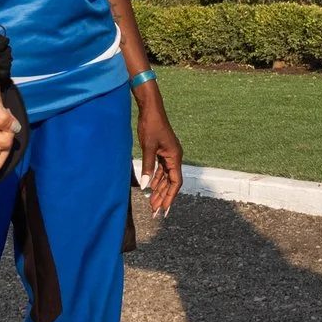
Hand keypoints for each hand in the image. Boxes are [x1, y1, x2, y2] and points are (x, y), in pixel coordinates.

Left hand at [135, 86, 183, 215]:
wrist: (151, 109)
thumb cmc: (151, 126)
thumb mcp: (148, 148)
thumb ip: (147, 168)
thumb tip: (146, 187)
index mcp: (175, 157)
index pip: (175, 183)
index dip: (170, 197)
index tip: (164, 210)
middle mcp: (174, 157)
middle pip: (171, 182)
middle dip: (163, 197)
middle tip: (155, 212)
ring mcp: (169, 155)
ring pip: (165, 178)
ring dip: (159, 190)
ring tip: (151, 203)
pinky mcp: (162, 152)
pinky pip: (161, 170)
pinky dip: (156, 179)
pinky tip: (150, 188)